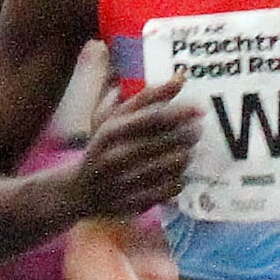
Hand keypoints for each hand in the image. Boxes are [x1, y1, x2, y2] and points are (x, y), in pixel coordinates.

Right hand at [73, 76, 197, 216]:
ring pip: (170, 166)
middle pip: (165, 142)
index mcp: (109, 131)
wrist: (80, 191)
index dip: (180, 111)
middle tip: (198, 129)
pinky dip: (178, 179)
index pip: (152, 118)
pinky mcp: (132, 202)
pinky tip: (179, 173)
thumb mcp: (115, 118)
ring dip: (186, 156)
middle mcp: (114, 155)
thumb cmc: (104, 146)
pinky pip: (168, 189)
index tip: (200, 107)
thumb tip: (180, 77)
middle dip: (187, 134)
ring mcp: (123, 181)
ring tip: (190, 149)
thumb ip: (146, 97)